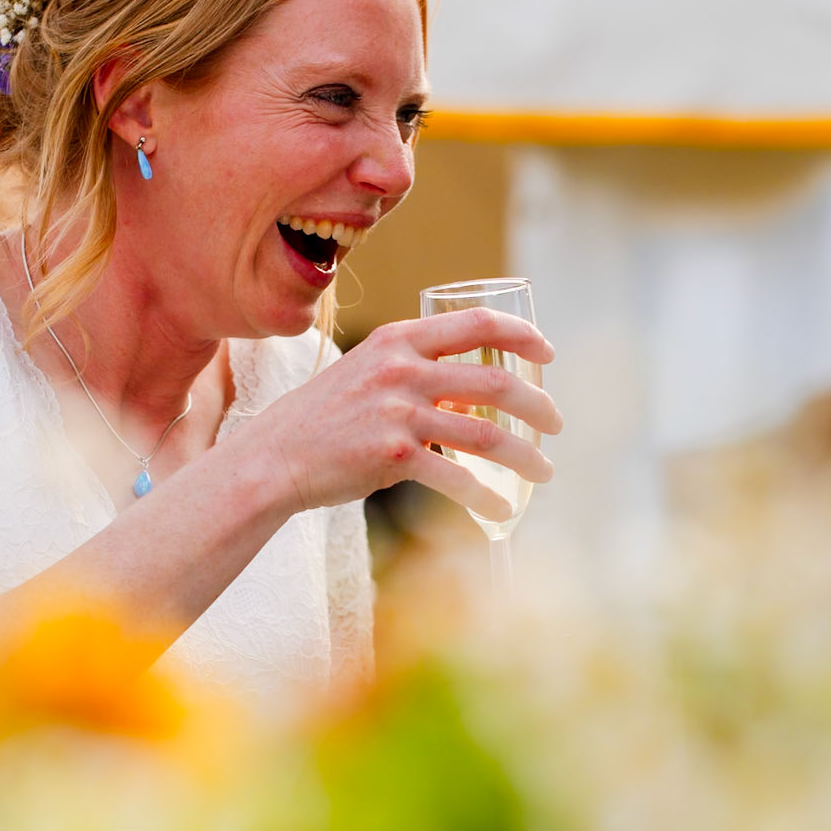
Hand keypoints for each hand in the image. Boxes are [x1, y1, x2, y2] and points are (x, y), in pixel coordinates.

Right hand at [248, 308, 560, 521]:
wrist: (276, 458)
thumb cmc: (324, 419)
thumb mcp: (368, 374)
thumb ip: (415, 373)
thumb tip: (470, 396)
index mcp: (399, 339)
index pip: (477, 322)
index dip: (522, 334)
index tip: (546, 354)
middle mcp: (402, 369)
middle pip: (494, 379)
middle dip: (537, 404)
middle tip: (555, 424)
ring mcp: (398, 412)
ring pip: (485, 432)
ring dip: (525, 455)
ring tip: (544, 472)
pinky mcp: (394, 455)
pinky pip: (457, 478)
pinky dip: (487, 496)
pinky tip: (501, 508)